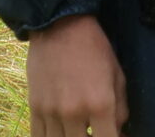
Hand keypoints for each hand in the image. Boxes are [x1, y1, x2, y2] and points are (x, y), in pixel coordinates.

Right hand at [26, 12, 126, 136]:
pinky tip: (61, 132)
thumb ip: (121, 110)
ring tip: (78, 130)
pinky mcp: (34, 108)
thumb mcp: (118, 76)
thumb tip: (120, 133)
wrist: (60, 28)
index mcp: (100, 104)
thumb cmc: (96, 50)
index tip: (115, 135)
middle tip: (95, 129)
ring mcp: (51, 112)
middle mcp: (74, 112)